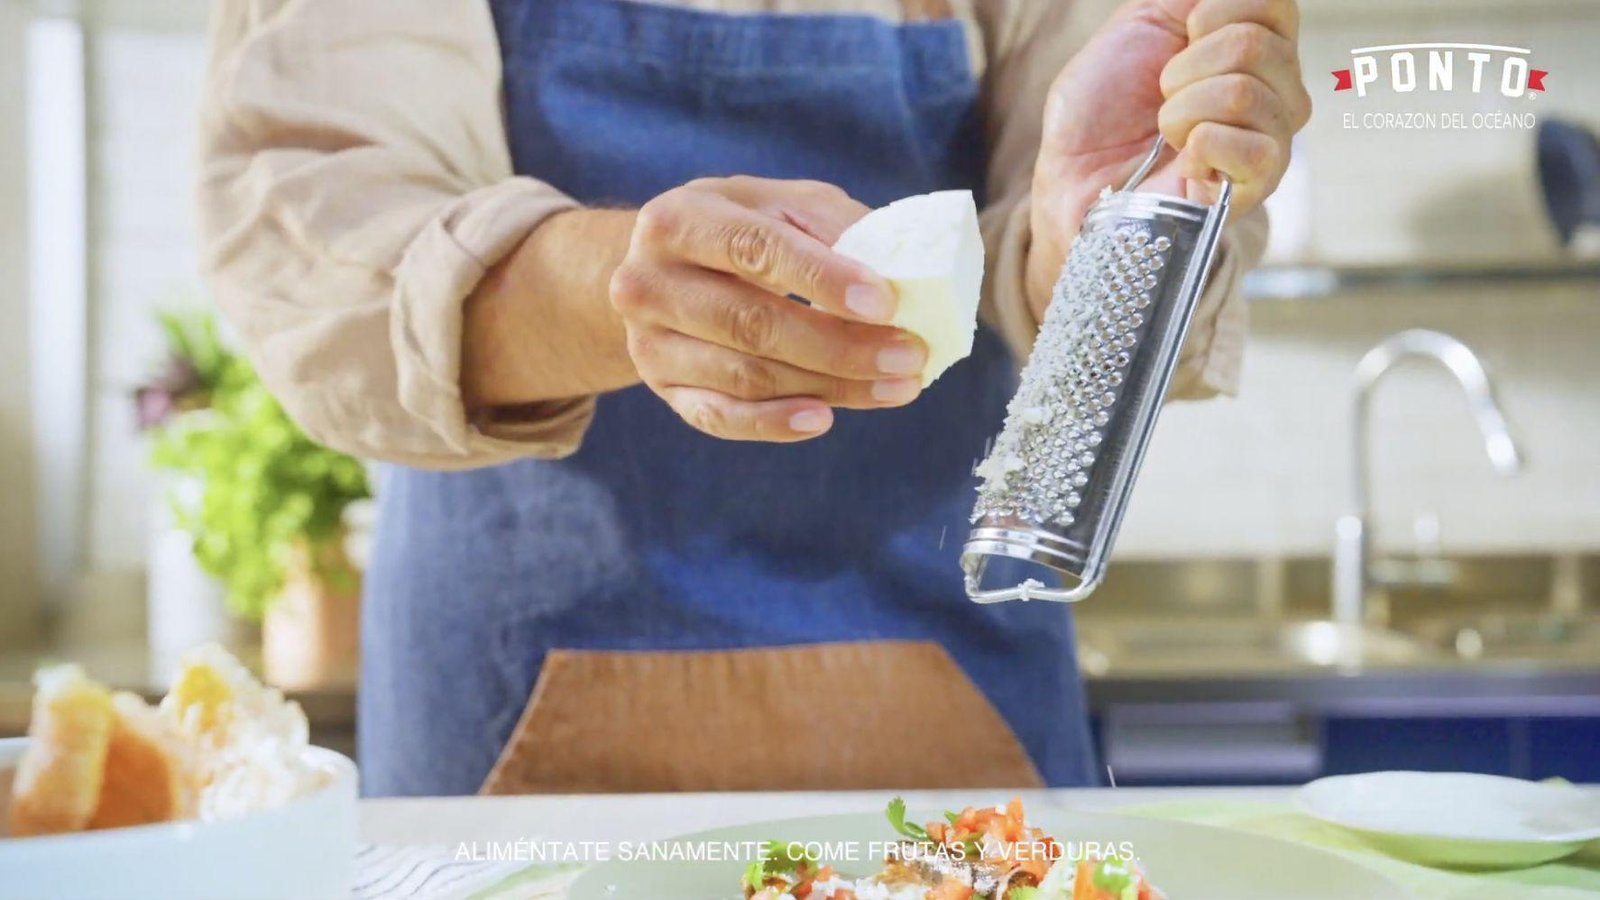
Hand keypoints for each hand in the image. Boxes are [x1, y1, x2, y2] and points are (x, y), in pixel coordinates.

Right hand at [610, 177, 927, 441]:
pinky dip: (774, 424)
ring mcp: (650, 343)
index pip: (755, 250)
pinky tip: (824, 418)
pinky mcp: (664, 389)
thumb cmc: (740, 230)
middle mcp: (648, 282)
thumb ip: (834, 226)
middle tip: (908, 355)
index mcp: (678, 220)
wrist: (660, 268)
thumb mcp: (781, 205)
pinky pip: (721, 417)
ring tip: (896, 386)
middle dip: (840, 345)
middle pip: (752, 323)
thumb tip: (898, 272)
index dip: (822, 278)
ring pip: (747, 376)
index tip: (885, 303)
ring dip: (829, 386)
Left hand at [1027, 0, 1310, 311]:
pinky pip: (1252, 149)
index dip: (1209, 15)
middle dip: (1183, 68)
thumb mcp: (1140, 22)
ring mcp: (1273, 136)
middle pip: (1254, 44)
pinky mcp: (1259, 185)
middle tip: (1162, 95)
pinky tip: (1184, 162)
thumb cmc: (1102, 104)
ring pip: (1243, 94)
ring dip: (1180, 111)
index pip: (1270, 2)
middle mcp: (1278, 86)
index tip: (1177, 43)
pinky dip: (1199, 148)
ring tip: (1166, 132)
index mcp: (1257, 42)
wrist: (1073, 173)